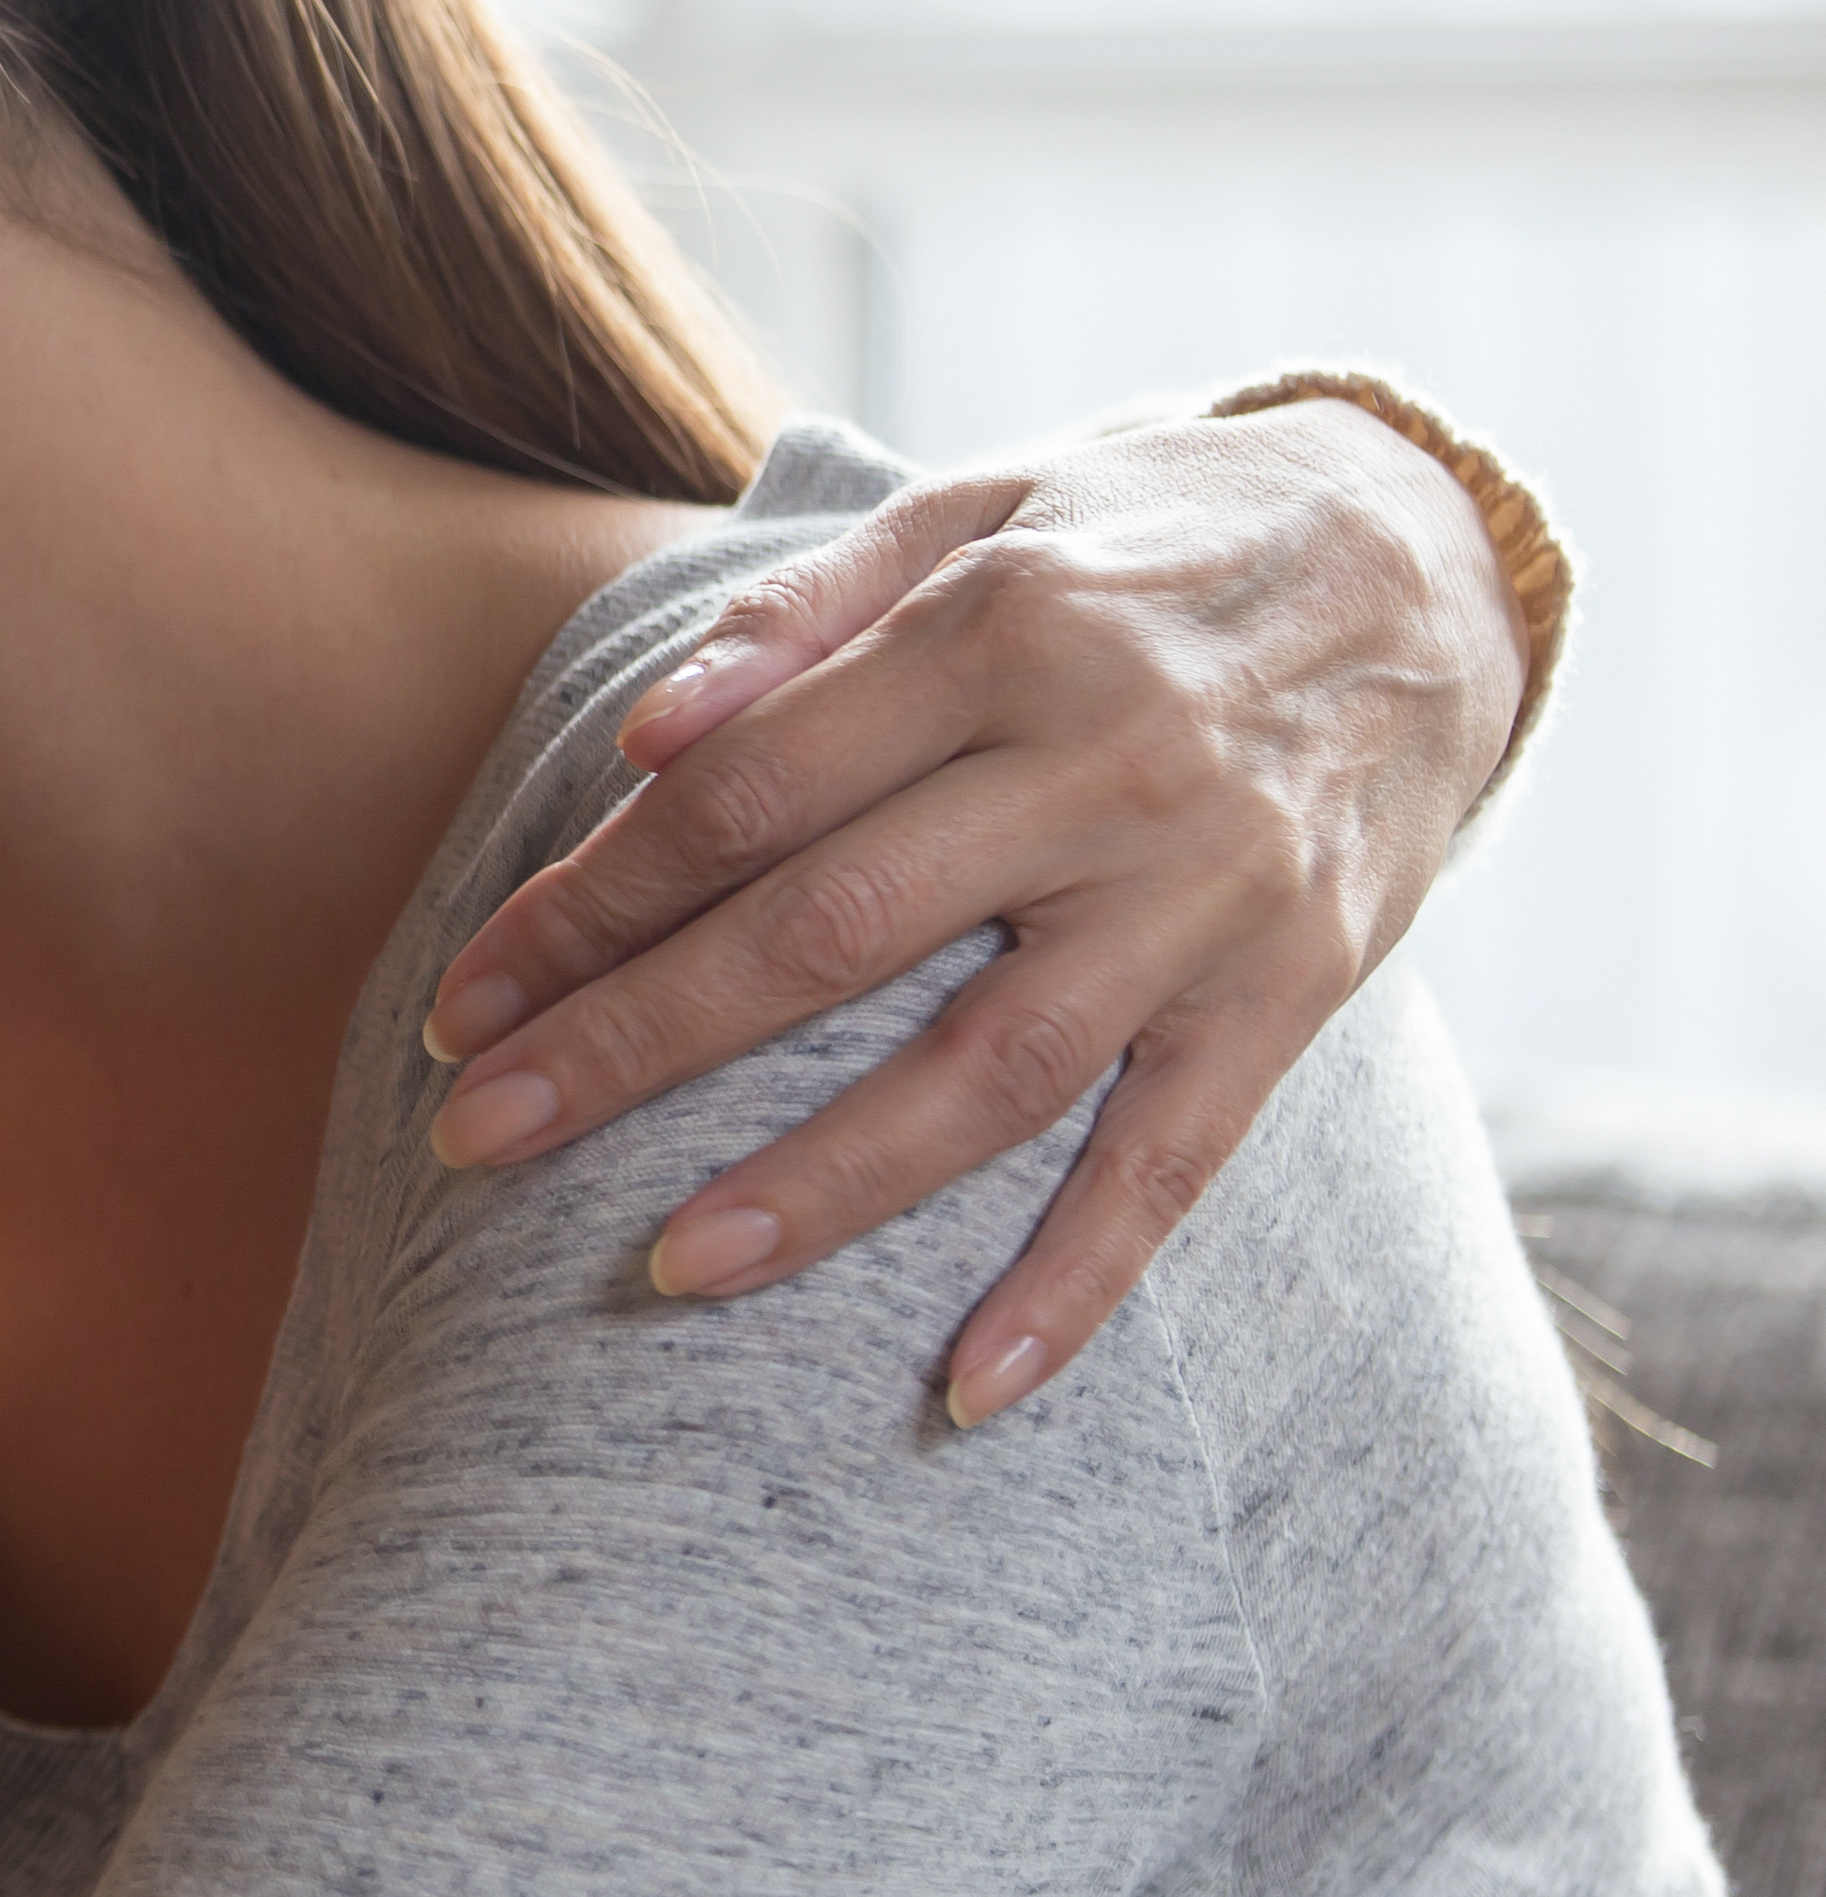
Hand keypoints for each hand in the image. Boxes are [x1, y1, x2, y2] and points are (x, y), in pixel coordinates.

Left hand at [419, 400, 1525, 1417]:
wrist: (1432, 555)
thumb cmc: (1138, 532)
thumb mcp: (972, 506)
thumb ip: (800, 613)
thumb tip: (643, 737)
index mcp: (998, 631)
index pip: (742, 796)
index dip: (588, 906)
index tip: (463, 1002)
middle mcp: (1105, 768)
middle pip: (826, 937)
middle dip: (632, 1046)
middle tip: (474, 1138)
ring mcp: (1207, 894)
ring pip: (986, 1070)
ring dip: (820, 1184)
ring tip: (663, 1269)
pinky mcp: (1295, 991)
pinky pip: (1176, 1164)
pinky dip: (1079, 1285)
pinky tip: (970, 1389)